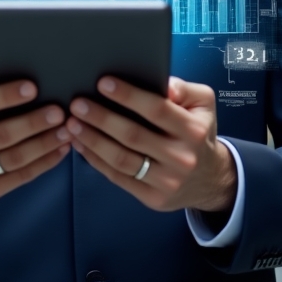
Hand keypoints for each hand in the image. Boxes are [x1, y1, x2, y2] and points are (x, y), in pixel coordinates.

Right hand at [0, 46, 71, 209]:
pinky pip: (21, 177)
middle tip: (60, 111)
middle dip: (33, 122)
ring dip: (45, 143)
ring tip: (67, 129)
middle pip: (1, 134)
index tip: (33, 87)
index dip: (5, 95)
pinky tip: (62, 149)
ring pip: (14, 158)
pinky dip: (45, 163)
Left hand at [66, 76, 235, 213]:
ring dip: (93, 140)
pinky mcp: (153, 198)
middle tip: (77, 104)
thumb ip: (184, 89)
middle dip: (101, 118)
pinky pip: (118, 177)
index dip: (128, 96)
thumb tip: (164, 85)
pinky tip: (81, 144)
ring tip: (72, 124)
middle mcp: (181, 157)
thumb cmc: (198, 132)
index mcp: (193, 130)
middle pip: (133, 136)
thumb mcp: (203, 104)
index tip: (103, 83)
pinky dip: (96, 160)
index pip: (157, 110)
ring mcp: (166, 181)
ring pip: (122, 159)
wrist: (209, 179)